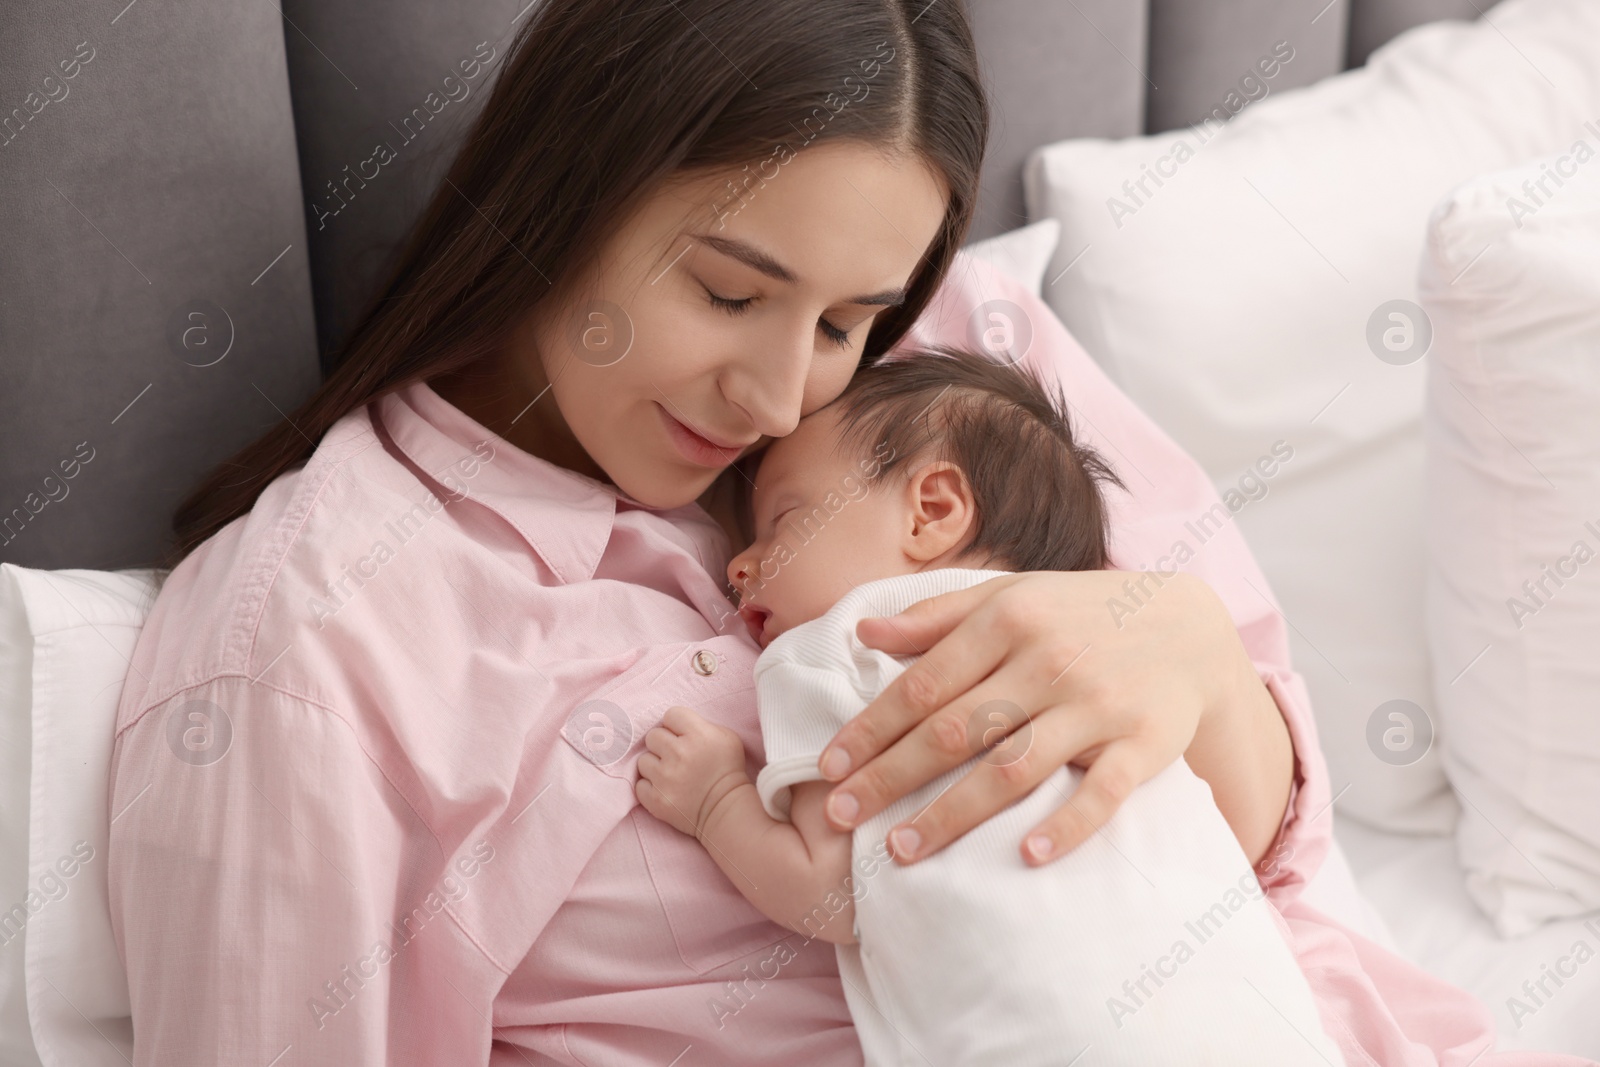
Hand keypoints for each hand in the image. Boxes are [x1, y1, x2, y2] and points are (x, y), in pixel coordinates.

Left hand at [635, 706, 750, 839]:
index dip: (676, 725)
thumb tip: (675, 725)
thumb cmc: (728, 770)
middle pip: (653, 735)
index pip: (671, 714)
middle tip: (676, 756)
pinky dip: (650, 787)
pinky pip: (639, 784)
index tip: (683, 736)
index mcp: (699, 734)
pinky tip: (665, 788)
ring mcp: (666, 778)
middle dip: (663, 745)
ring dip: (655, 766)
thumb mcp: (726, 737)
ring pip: (643, 760)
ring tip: (671, 774)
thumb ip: (700, 724)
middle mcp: (680, 753)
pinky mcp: (656, 799)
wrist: (727, 809)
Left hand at [815, 571, 1292, 867]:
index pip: (923, 684)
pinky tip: (1025, 858)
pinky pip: (1102, 794)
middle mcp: (1048, 661)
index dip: (871, 728)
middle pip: (955, 730)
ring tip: (901, 850)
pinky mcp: (1145, 743)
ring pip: (1014, 768)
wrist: (1189, 626)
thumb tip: (863, 633)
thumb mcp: (1010, 597)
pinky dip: (1066, 828)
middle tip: (840, 818)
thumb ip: (936, 617)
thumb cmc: (1078, 614)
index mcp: (1008, 620)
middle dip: (891, 776)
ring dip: (953, 813)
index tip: (827, 767)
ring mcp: (1098, 704)